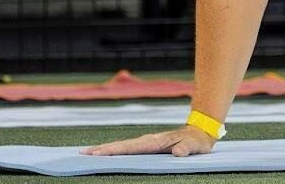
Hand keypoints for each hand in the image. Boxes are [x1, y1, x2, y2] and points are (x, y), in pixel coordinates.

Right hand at [84, 124, 215, 156]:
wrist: (200, 131)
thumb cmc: (197, 141)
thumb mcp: (195, 146)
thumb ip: (186, 148)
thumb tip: (178, 152)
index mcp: (156, 141)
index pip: (131, 147)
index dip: (114, 150)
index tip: (98, 153)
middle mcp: (148, 140)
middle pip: (122, 145)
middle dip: (103, 149)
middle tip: (84, 153)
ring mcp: (147, 142)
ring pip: (123, 146)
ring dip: (106, 149)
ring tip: (89, 152)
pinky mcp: (148, 145)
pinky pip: (129, 148)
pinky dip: (116, 150)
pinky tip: (107, 153)